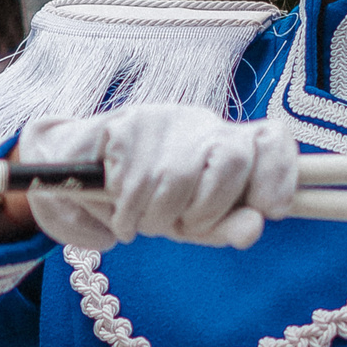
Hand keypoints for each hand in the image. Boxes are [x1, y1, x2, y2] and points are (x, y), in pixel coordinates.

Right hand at [20, 105, 298, 250]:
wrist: (67, 179)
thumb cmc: (141, 203)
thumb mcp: (188, 223)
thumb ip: (224, 226)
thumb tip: (255, 227)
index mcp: (226, 143)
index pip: (272, 140)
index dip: (279, 174)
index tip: (270, 210)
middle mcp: (200, 123)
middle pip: (231, 160)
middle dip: (207, 209)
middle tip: (181, 226)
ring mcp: (162, 119)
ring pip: (179, 177)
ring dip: (157, 217)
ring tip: (141, 221)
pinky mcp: (122, 125)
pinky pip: (135, 183)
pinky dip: (126, 215)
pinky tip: (120, 216)